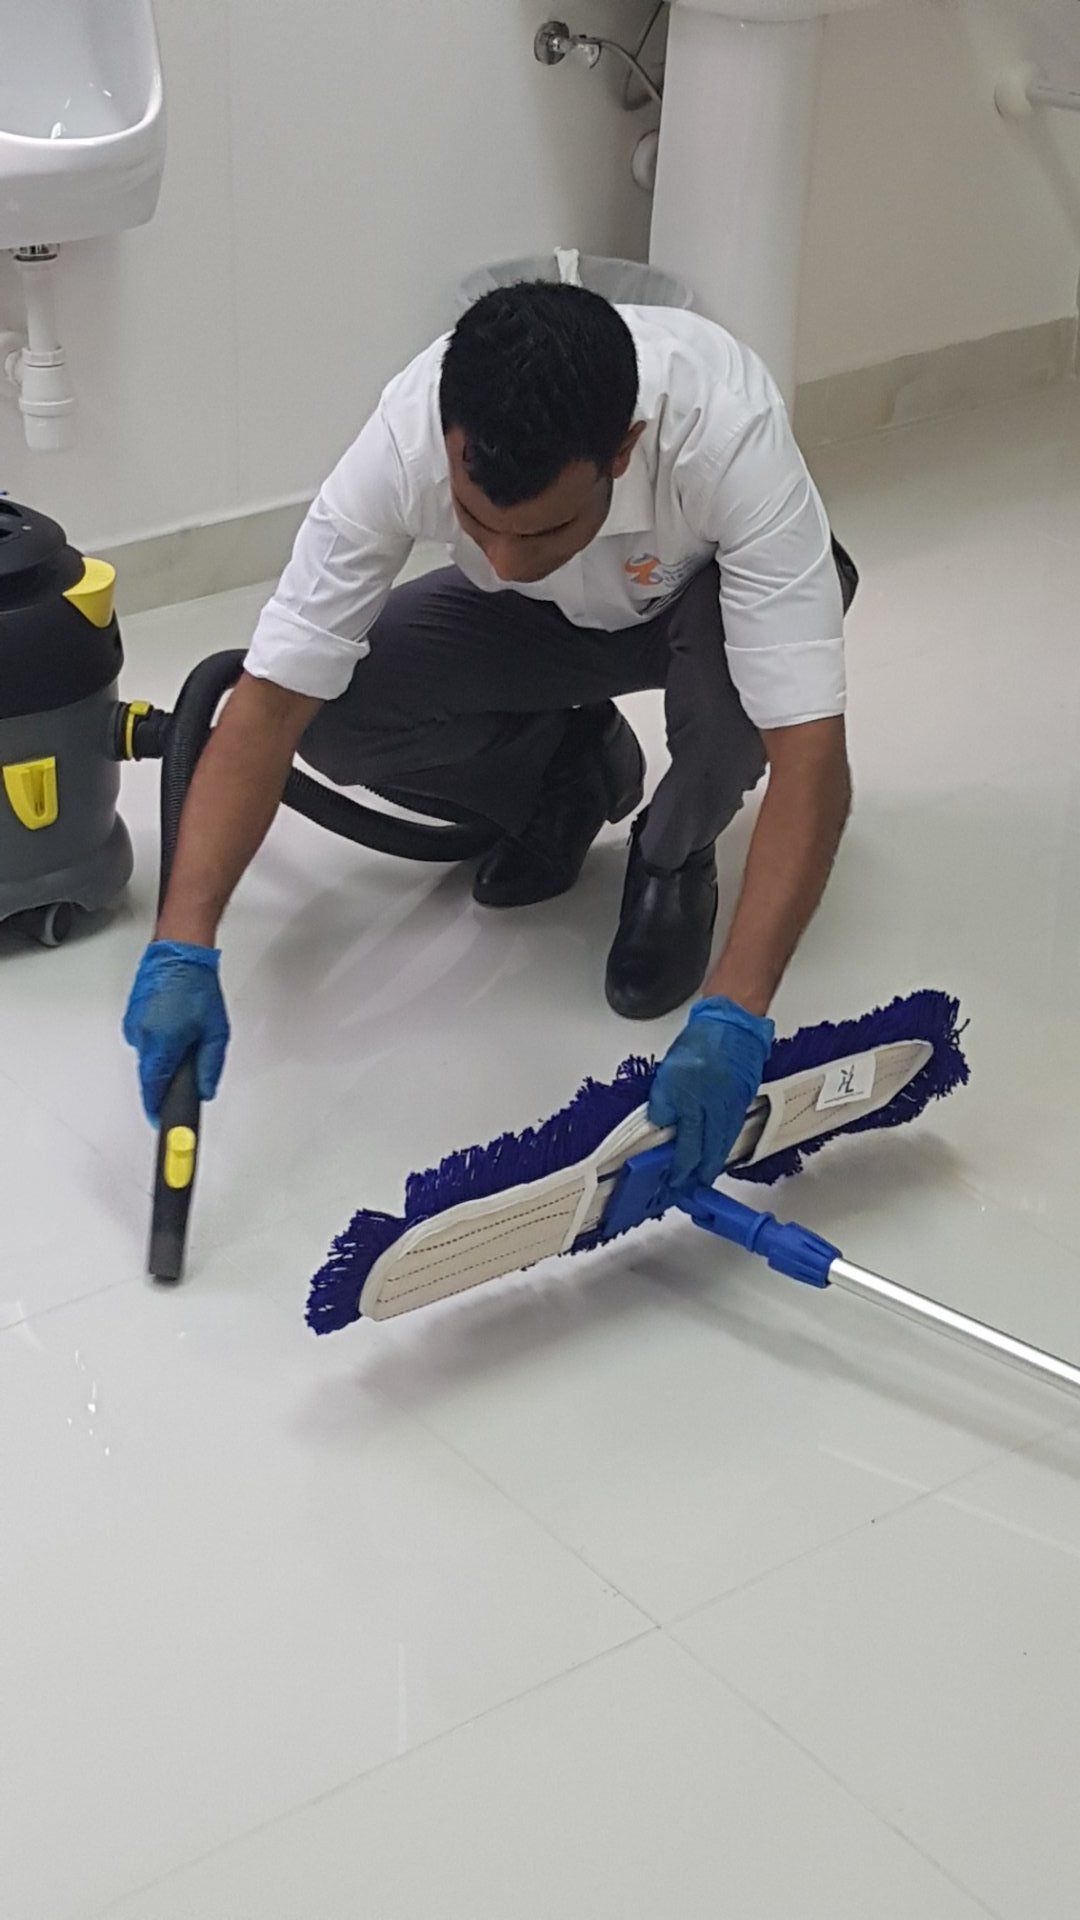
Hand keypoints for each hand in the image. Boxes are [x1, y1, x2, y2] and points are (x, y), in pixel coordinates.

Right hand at [122, 940, 229, 1121]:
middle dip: (168, 1077)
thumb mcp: (215, 1031)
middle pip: (151, 1074)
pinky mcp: (131, 1018)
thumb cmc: (197, 985)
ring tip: (184, 1035)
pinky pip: (144, 1041)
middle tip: (186, 1067)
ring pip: (148, 1057)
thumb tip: (205, 1091)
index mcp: (163, 1043)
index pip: (154, 1088)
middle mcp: (143, 1036)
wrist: (179, 952)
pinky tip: (172, 1026)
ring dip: (164, 1056)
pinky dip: (157, 1042)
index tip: (160, 1122)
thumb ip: (210, 1066)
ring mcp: (134, 1026)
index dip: (157, 1108)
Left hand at [648, 995, 774, 1188]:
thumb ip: (663, 1103)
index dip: (681, 1169)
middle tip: (692, 1186)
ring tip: (704, 1173)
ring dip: (713, 1161)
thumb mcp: (669, 1074)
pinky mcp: (742, 1100)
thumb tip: (660, 1125)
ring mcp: (732, 1107)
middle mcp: (717, 1111)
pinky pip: (732, 1129)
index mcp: (697, 1106)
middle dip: (700, 1173)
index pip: (688, 1149)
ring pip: (723, 1143)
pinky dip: (724, 1143)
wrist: (732, 1024)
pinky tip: (719, 1147)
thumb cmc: (701, 1044)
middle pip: (709, 1152)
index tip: (674, 1181)